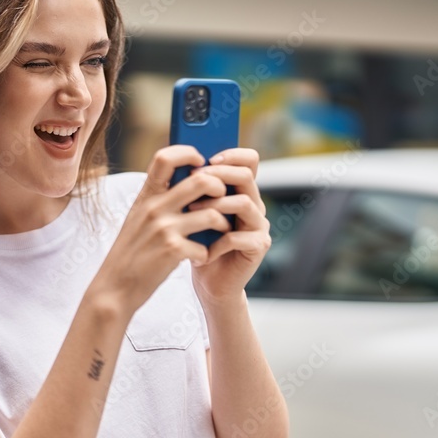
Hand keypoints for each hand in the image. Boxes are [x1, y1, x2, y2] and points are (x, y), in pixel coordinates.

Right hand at [90, 145, 232, 312]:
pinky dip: (207, 254)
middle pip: (200, 181)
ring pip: (212, 214)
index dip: (188, 153)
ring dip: (223, 224)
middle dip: (220, 187)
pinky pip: (205, 246)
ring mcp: (164, 229)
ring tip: (220, 231)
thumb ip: (158, 199)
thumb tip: (187, 180)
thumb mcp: (138, 217)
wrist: (114, 287)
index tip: (202, 161)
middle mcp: (154, 208)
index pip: (165, 157)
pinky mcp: (172, 251)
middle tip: (223, 197)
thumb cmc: (131, 252)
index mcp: (146, 196)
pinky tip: (200, 258)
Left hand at [186, 148, 270, 303]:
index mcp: (241, 192)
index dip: (231, 155)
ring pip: (244, 203)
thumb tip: (178, 165)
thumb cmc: (200, 245)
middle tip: (194, 181)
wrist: (210, 283)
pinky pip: (239, 236)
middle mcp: (255, 205)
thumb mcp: (195, 212)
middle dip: (217, 176)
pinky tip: (202, 251)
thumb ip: (195, 190)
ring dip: (215, 206)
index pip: (249, 161)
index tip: (208, 160)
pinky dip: (217, 243)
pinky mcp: (259, 246)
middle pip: (246, 176)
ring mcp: (259, 226)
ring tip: (191, 214)